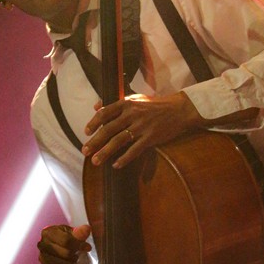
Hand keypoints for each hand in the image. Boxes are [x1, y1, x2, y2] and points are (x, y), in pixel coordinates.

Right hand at [37, 224, 91, 263]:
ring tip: (73, 260)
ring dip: (71, 263)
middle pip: (65, 253)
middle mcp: (42, 245)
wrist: (64, 249)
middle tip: (78, 254)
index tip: (87, 247)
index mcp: (48, 232)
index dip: (79, 245)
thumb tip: (87, 229)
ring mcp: (42, 258)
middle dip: (75, 255)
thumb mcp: (75, 233)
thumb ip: (80, 232)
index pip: (66, 241)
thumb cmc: (69, 239)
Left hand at [81, 92, 202, 167]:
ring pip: (119, 141)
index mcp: (127, 103)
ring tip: (95, 161)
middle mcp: (133, 114)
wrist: (179, 110)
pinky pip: (135, 150)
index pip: (105, 112)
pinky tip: (116, 165)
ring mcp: (142, 126)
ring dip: (105, 152)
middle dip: (95, 141)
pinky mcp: (151, 137)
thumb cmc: (155, 105)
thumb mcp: (135, 98)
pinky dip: (125, 158)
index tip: (86, 132)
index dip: (94, 122)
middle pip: (109, 129)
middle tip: (84, 151)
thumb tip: (96, 106)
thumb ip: (115, 103)